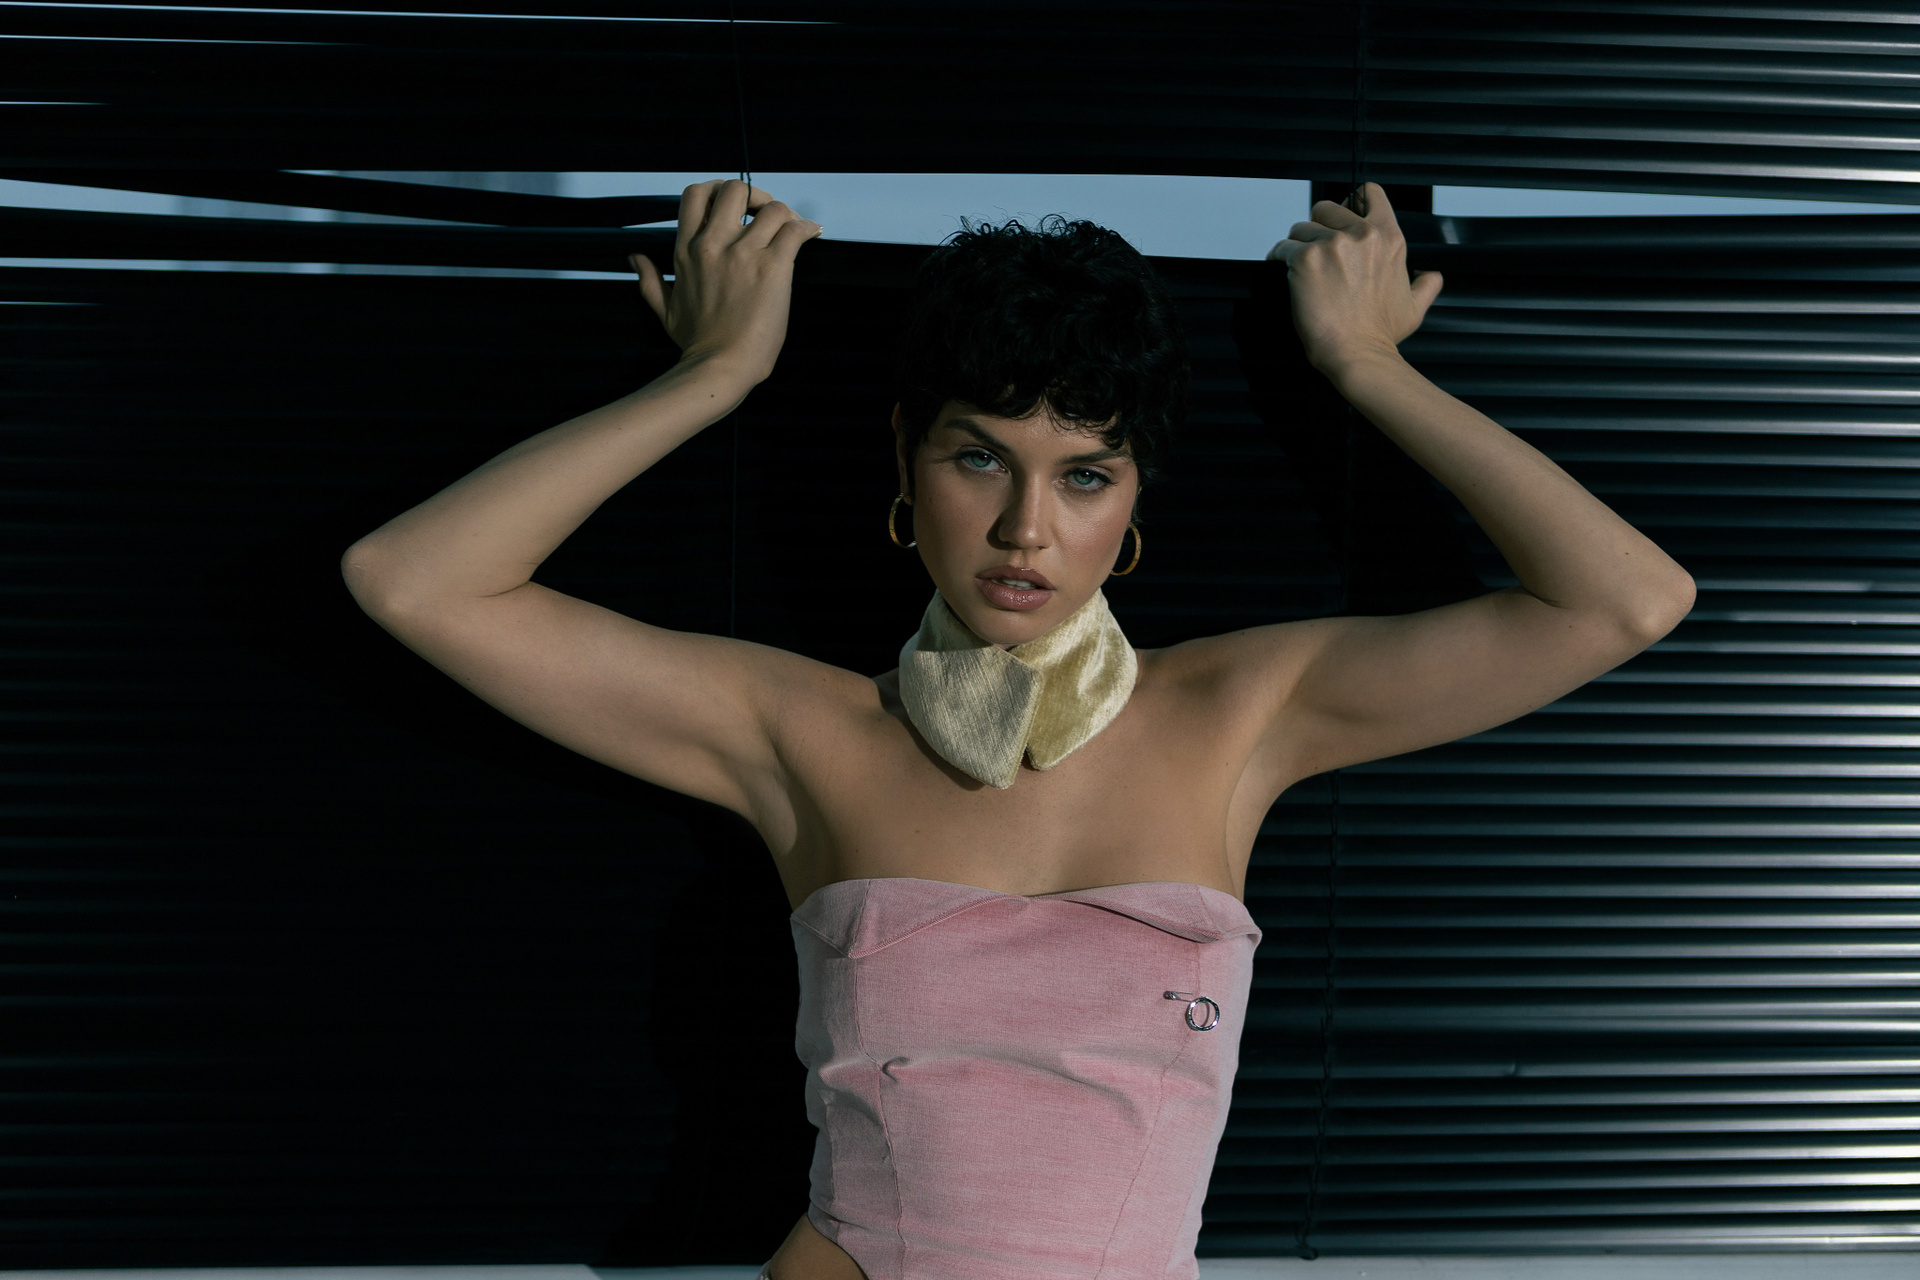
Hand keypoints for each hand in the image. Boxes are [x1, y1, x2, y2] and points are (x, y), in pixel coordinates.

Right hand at [630, 178, 822, 384]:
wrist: (720, 367)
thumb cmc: (696, 343)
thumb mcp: (664, 309)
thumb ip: (649, 279)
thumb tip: (634, 258)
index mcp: (687, 250)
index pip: (696, 193)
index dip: (718, 190)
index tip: (734, 207)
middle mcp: (713, 244)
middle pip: (735, 188)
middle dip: (755, 194)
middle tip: (766, 214)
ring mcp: (743, 253)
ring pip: (773, 208)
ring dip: (787, 214)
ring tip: (793, 229)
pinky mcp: (772, 267)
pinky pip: (794, 229)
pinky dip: (806, 228)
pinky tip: (810, 234)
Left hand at [1266, 182, 1442, 374]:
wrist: (1357, 355)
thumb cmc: (1381, 334)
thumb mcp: (1414, 306)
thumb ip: (1426, 284)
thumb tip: (1432, 276)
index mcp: (1389, 237)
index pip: (1368, 193)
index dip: (1350, 203)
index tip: (1339, 220)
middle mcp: (1362, 234)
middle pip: (1325, 208)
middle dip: (1318, 228)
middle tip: (1318, 256)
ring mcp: (1332, 244)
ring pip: (1300, 228)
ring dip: (1297, 247)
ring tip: (1303, 272)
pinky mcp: (1306, 258)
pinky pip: (1282, 248)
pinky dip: (1279, 259)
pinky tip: (1287, 275)